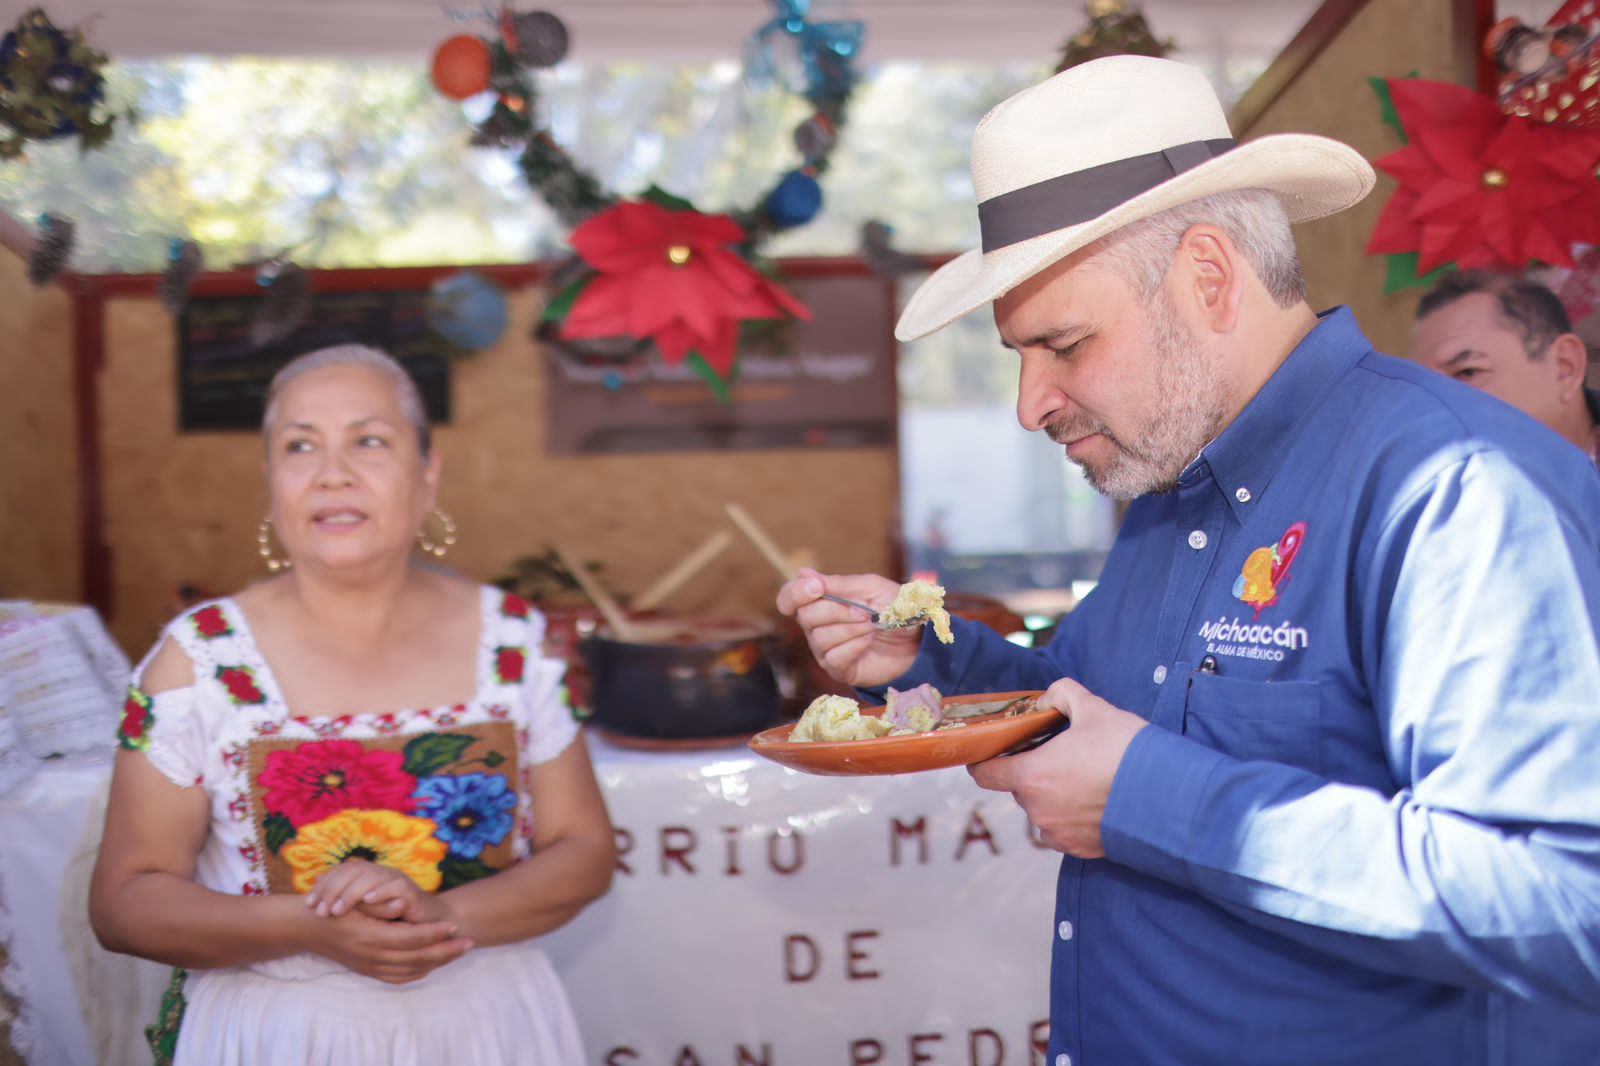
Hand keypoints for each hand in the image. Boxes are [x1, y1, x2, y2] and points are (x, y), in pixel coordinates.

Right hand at [298, 894, 471, 984]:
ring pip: (411, 970)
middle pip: (418, 958)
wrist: (310, 928)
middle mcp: (372, 956)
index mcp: (372, 937)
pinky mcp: (368, 971)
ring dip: (437, 962)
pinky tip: (431, 965)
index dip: (435, 934)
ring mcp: (370, 966)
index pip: (412, 939)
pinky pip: (398, 978)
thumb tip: (402, 903)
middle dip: (446, 951)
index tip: (455, 927)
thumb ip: (380, 904)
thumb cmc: (335, 908)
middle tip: (469, 943)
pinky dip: (417, 973)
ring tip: (457, 952)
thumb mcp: (355, 901)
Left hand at [306, 858, 454, 925]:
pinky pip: (394, 887)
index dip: (323, 885)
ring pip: (370, 877)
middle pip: (351, 871)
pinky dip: (380, 892)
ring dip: (351, 893)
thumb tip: (315, 907)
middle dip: (332, 890)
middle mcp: (380, 873)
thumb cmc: (391, 920)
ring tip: (338, 911)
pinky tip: (368, 902)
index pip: (340, 871)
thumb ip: (346, 906)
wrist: (427, 925)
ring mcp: (395, 880)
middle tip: (320, 911)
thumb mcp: (363, 913)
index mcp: (366, 875)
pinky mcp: (411, 891)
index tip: (308, 904)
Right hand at [776, 568, 923, 688]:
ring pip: (820, 638)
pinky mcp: (838, 669)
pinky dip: (854, 646)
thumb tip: (802, 573)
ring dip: (851, 629)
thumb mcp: (870, 587)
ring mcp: (825, 649)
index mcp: (820, 601)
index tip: (817, 588)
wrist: (916, 638)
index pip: (789, 598)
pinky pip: (834, 658)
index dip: (796, 593)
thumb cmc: (892, 608)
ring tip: (872, 625)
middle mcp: (816, 625)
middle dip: (837, 611)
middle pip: (806, 617)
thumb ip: (838, 584)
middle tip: (864, 611)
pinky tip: (869, 641)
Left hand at [968, 678, 1146, 858]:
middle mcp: (1037, 810)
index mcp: (1031, 776)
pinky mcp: (1079, 850)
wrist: (1169, 799)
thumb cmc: (1126, 752)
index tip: (994, 751)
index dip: (984, 761)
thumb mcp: (1095, 709)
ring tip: (1085, 778)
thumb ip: (1064, 695)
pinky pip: (1063, 830)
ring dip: (1054, 795)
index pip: (984, 774)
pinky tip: (1097, 801)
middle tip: (1061, 755)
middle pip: (1020, 787)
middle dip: (1034, 771)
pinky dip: (1072, 816)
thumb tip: (1051, 696)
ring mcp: (1058, 834)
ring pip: (1043, 809)